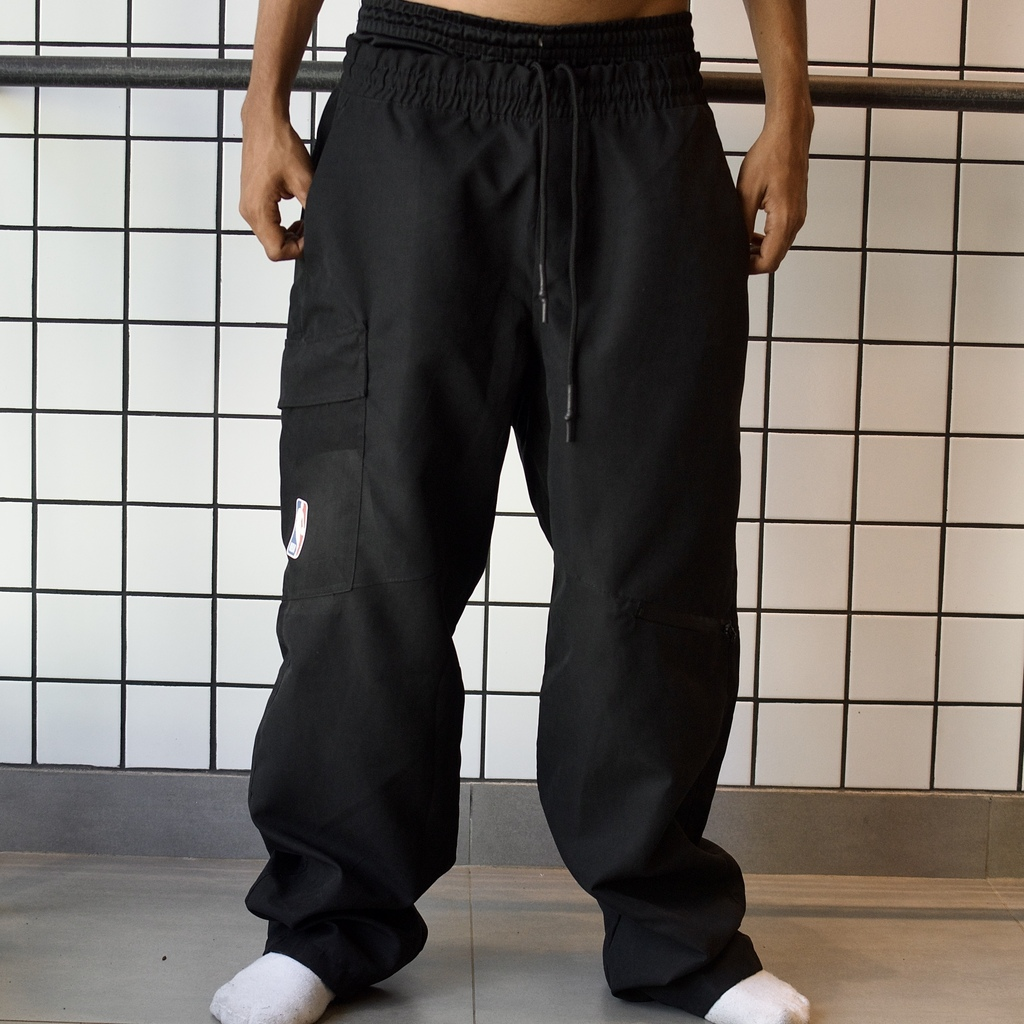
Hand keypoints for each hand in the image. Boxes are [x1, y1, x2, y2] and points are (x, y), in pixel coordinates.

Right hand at [239, 110, 312, 260]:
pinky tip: (296, 212)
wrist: (264, 122)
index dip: (298, 250)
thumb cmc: (278, 144)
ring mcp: (248, 204)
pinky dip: (283, 223)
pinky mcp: (252, 198)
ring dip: (290, 233)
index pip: (276, 251)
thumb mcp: (304, 180)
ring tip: (306, 219)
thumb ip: (311, 208)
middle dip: (295, 242)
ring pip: (270, 235)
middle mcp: (249, 211)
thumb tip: (320, 226)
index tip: (312, 235)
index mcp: (258, 210)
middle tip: (312, 227)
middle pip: (272, 245)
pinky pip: (267, 222)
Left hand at [736, 117, 810, 274]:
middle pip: (775, 258)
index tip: (732, 261)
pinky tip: (751, 232)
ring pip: (779, 248)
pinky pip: (782, 234)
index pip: (769, 261)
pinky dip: (767, 239)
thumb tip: (735, 247)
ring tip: (739, 242)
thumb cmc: (770, 155)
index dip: (749, 267)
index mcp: (785, 219)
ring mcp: (798, 215)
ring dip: (759, 250)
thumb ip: (742, 224)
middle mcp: (796, 221)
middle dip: (753, 261)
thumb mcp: (746, 193)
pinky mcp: (796, 209)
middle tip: (732, 253)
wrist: (789, 134)